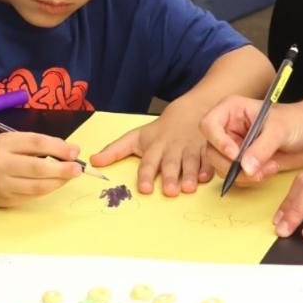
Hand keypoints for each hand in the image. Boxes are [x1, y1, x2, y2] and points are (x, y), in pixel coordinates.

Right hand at [0, 132, 81, 207]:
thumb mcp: (13, 140)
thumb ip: (38, 144)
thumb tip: (70, 151)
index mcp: (4, 144)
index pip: (36, 143)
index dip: (58, 147)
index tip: (75, 151)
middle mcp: (0, 165)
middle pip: (37, 168)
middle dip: (62, 169)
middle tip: (78, 169)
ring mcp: (2, 185)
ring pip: (36, 186)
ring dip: (58, 181)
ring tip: (71, 176)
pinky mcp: (5, 200)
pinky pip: (32, 195)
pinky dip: (48, 189)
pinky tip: (56, 183)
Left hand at [89, 102, 213, 195]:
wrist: (191, 111)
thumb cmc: (161, 130)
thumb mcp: (136, 137)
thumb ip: (115, 150)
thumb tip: (93, 162)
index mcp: (154, 147)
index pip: (148, 162)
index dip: (146, 175)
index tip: (144, 188)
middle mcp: (172, 149)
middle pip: (170, 164)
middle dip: (169, 177)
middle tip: (169, 191)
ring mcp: (190, 148)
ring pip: (190, 163)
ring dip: (189, 175)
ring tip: (188, 188)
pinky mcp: (206, 149)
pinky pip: (208, 159)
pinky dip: (208, 168)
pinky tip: (207, 178)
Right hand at [200, 96, 302, 185]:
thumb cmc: (298, 121)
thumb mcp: (280, 130)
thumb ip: (261, 148)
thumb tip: (244, 168)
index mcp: (232, 110)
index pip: (208, 125)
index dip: (218, 141)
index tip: (235, 153)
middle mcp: (229, 128)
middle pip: (212, 152)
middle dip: (233, 165)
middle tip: (255, 168)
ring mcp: (236, 147)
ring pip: (223, 168)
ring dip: (244, 175)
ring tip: (269, 168)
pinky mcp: (244, 163)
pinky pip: (237, 177)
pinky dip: (251, 180)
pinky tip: (270, 170)